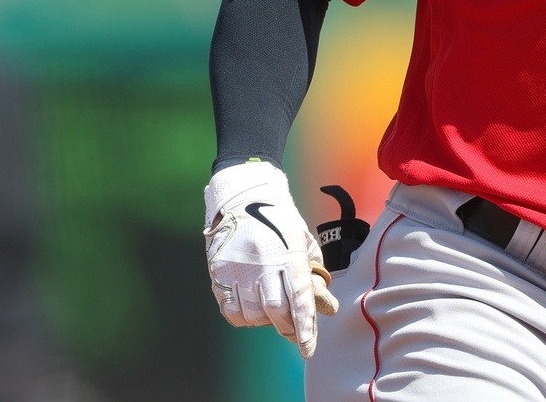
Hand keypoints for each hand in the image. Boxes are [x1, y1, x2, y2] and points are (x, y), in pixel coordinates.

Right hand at [203, 161, 338, 358]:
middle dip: (287, 327)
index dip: (305, 327)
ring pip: (253, 313)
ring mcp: (239, 268)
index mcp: (289, 254)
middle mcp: (263, 263)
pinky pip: (231, 309)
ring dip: (265, 322)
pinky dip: (243, 318)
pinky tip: (252, 311)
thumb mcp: (303, 240)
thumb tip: (326, 308)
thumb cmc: (280, 220)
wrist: (244, 196)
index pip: (300, 299)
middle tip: (293, 333)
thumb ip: (313, 273)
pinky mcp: (219, 271)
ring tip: (273, 316)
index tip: (307, 349)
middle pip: (276, 311)